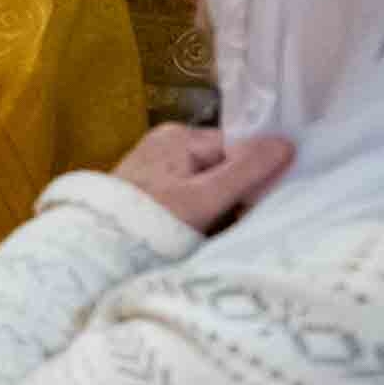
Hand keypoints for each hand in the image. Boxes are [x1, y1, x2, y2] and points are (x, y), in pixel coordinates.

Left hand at [111, 126, 294, 234]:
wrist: (98, 248)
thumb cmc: (151, 222)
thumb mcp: (204, 197)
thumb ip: (246, 171)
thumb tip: (286, 143)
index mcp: (179, 136)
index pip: (238, 148)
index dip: (255, 175)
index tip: (259, 203)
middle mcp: (167, 143)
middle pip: (224, 165)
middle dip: (236, 192)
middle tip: (235, 220)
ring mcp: (156, 165)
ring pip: (209, 182)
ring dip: (219, 206)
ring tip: (214, 228)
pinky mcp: (150, 188)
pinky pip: (190, 195)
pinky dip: (199, 212)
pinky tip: (196, 230)